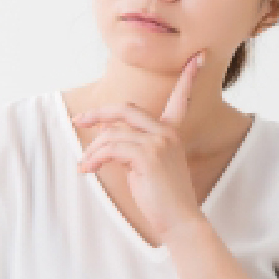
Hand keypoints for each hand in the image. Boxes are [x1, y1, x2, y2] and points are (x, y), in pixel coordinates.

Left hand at [73, 50, 206, 244]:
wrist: (179, 222)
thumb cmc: (163, 199)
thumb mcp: (149, 166)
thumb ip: (134, 146)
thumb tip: (104, 136)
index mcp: (172, 133)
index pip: (181, 99)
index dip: (190, 77)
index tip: (200, 56)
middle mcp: (167, 133)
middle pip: (125, 109)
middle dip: (98, 113)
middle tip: (78, 119)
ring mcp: (159, 142)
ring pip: (112, 133)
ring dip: (92, 150)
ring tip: (85, 164)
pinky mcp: (148, 156)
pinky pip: (110, 148)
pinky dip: (94, 158)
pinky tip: (88, 170)